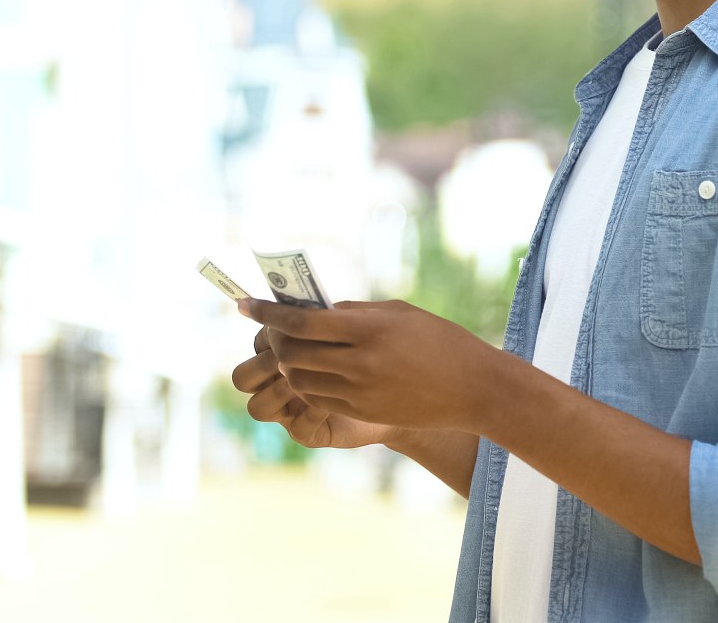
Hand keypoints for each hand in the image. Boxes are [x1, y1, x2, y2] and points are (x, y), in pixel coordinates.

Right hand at [231, 320, 391, 449]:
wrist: (402, 388)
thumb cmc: (377, 350)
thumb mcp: (356, 327)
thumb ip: (330, 316)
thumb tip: (312, 301)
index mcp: (284, 351)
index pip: (259, 342)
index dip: (268, 334)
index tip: (285, 326)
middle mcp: (278, 382)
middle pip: (242, 377)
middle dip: (263, 364)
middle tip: (288, 356)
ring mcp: (290, 410)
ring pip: (258, 406)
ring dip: (280, 389)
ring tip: (313, 377)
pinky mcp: (310, 433)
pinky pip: (297, 427)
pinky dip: (312, 411)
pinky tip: (336, 400)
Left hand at [237, 297, 506, 434]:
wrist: (474, 389)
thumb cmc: (440, 341)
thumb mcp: (398, 314)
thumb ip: (353, 313)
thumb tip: (312, 312)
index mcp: (368, 330)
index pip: (300, 321)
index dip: (266, 313)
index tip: (244, 305)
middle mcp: (359, 363)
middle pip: (292, 353)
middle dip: (273, 340)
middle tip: (270, 328)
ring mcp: (359, 392)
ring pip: (298, 379)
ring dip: (287, 363)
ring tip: (292, 349)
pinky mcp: (362, 413)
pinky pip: (317, 398)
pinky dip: (307, 383)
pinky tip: (314, 371)